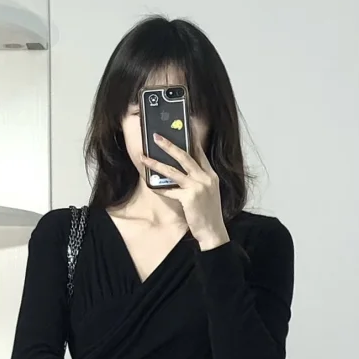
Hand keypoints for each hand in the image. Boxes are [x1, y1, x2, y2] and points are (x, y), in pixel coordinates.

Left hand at [141, 136, 229, 251]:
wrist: (213, 231)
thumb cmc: (209, 213)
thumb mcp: (209, 192)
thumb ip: (199, 179)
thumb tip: (183, 171)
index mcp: (210, 175)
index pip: (199, 153)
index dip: (190, 139)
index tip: (183, 127)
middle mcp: (205, 178)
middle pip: (184, 156)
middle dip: (169, 145)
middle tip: (157, 137)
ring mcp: (197, 187)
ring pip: (173, 171)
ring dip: (156, 164)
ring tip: (145, 158)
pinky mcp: (189, 197)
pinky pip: (170, 190)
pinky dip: (160, 188)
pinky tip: (151, 185)